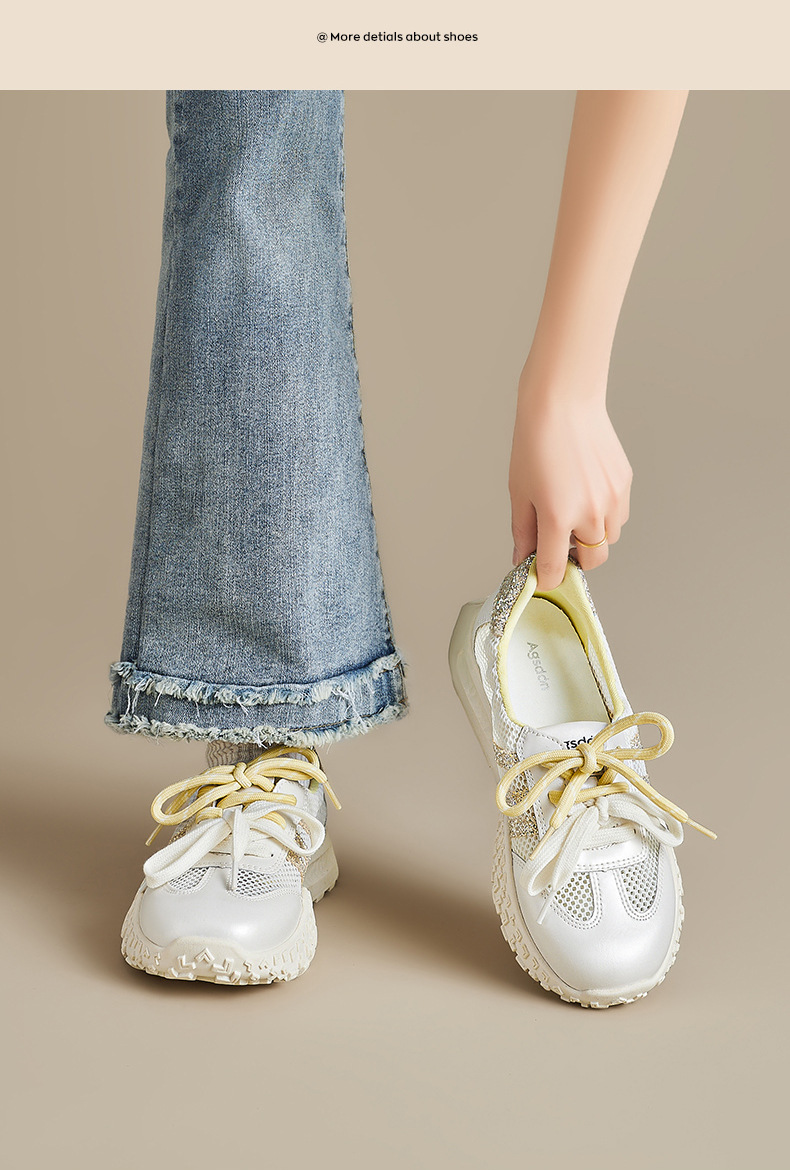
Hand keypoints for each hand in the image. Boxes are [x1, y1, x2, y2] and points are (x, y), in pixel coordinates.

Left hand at [508, 373, 632, 590]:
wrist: (564, 403)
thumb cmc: (536, 442)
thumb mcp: (519, 491)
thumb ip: (523, 530)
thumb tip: (523, 557)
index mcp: (558, 516)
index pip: (556, 568)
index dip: (546, 578)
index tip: (541, 576)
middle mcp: (590, 512)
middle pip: (592, 561)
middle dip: (575, 561)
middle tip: (558, 545)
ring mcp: (612, 499)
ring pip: (608, 541)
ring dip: (592, 539)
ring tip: (573, 515)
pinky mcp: (624, 484)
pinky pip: (619, 516)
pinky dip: (605, 518)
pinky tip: (587, 496)